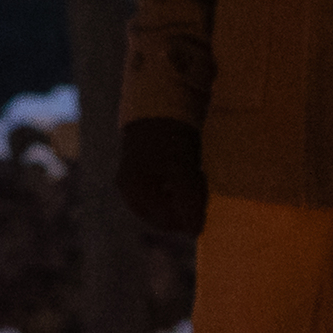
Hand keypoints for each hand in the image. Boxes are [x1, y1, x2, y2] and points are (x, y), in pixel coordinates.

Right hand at [116, 112, 208, 240]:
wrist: (159, 100)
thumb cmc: (167, 135)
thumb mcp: (181, 168)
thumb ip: (188, 200)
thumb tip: (197, 232)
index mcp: (134, 192)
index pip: (164, 220)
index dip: (187, 211)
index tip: (200, 189)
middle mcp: (133, 192)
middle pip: (166, 214)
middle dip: (187, 202)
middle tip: (199, 177)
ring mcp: (140, 183)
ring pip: (170, 203)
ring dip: (187, 194)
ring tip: (195, 171)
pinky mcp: (150, 174)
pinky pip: (169, 192)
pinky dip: (182, 185)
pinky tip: (190, 169)